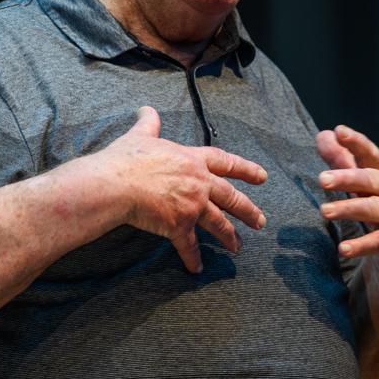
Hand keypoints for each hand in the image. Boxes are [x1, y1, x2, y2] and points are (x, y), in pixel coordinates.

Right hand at [91, 106, 267, 271]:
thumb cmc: (127, 159)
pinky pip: (189, 246)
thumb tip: (145, 110)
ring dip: (229, 236)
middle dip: (248, 210)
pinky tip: (198, 268)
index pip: (226, 162)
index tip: (263, 177)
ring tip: (238, 247)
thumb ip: (148, 123)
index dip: (246, 169)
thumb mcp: (140, 135)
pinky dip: (193, 258)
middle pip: (230, 197)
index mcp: (192, 160)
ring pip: (218, 223)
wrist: (115, 183)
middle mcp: (198, 183)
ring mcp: (191, 205)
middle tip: (260, 221)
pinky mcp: (178, 226)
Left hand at [316, 125, 378, 278]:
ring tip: (324, 211)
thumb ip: (343, 161)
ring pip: (374, 209)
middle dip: (347, 178)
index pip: (370, 155)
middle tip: (322, 179)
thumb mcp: (365, 185)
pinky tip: (343, 248)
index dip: (357, 143)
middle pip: (371, 180)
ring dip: (348, 209)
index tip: (340, 132)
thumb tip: (323, 135)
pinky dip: (362, 245)